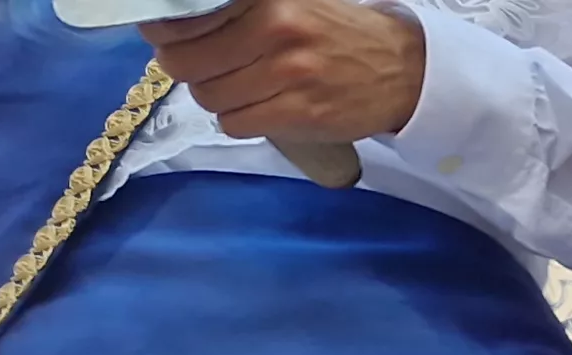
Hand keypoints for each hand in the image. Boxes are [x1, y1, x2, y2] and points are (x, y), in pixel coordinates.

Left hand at [141, 0, 424, 145]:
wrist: (406, 69)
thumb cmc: (339, 31)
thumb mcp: (290, 2)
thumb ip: (238, 9)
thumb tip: (168, 25)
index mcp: (268, 0)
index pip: (185, 18)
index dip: (165, 33)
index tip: (170, 38)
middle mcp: (277, 30)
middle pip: (187, 64)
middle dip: (190, 70)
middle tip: (209, 68)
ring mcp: (290, 75)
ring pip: (210, 98)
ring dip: (218, 98)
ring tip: (243, 88)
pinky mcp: (302, 114)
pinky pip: (237, 124)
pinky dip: (241, 120)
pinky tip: (261, 108)